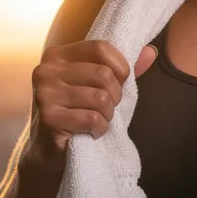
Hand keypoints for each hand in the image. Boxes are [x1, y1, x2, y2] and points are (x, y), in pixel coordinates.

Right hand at [27, 40, 156, 167]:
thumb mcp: (96, 85)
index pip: (100, 48)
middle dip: (115, 95)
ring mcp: (45, 94)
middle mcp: (47, 70)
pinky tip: (91, 131)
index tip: (119, 83)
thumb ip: (121, 68)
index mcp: (57, 55)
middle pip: (103, 74)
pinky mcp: (49, 118)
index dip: (120, 67)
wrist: (48, 149)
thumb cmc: (76, 112)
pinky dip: (100, 128)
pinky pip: (92, 119)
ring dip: (107, 114)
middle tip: (107, 107)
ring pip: (100, 98)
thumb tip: (151, 51)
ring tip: (97, 119)